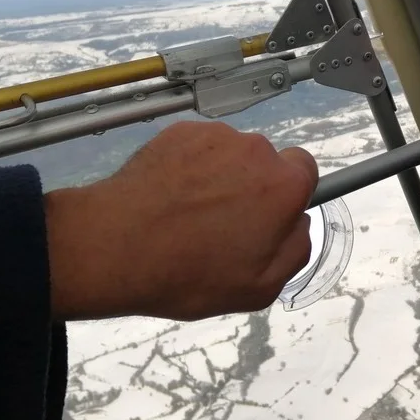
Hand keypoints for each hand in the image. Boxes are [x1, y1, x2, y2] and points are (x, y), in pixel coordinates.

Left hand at [45, 121, 317, 320]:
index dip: (288, 195)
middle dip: (251, 187)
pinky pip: (196, 147)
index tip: (267, 218)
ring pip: (230, 154)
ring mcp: (214, 136)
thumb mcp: (260, 288)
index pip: (306, 171)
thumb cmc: (190, 274)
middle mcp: (255, 150)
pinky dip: (189, 166)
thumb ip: (295, 251)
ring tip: (188, 213)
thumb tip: (300, 225)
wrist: (114, 247)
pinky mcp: (177, 131)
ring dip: (219, 176)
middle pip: (265, 162)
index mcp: (283, 186)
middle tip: (222, 224)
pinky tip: (169, 197)